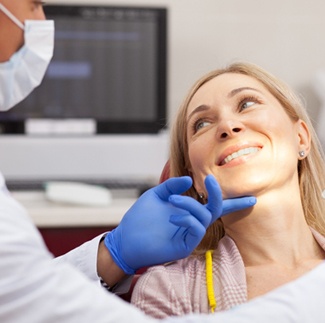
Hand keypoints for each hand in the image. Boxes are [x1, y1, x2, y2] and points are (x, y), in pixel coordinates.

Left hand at [104, 176, 255, 274]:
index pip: (214, 206)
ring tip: (173, 200)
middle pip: (216, 209)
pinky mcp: (185, 246)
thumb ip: (172, 186)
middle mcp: (192, 222)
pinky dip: (188, 219)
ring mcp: (189, 235)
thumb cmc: (140, 218)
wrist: (126, 237)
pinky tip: (173, 217)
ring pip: (204, 217)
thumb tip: (189, 180)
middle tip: (211, 180)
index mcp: (188, 211)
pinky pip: (196, 230)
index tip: (251, 197)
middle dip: (218, 195)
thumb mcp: (157, 195)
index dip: (233, 202)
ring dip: (191, 205)